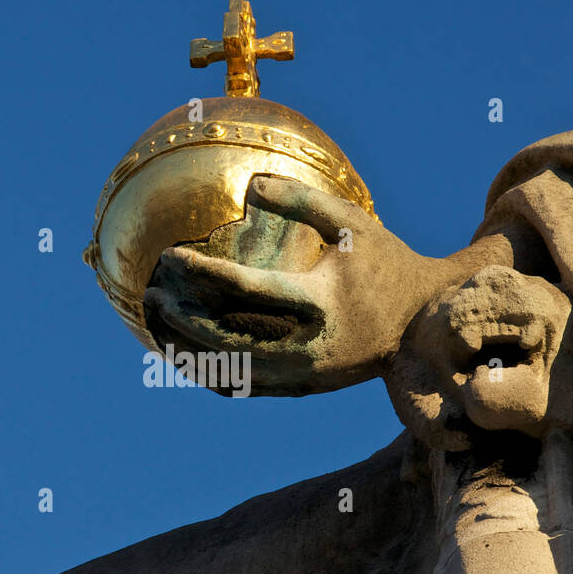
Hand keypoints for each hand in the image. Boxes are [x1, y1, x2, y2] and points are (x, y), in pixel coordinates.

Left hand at [143, 174, 430, 396]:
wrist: (421, 327)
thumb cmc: (385, 265)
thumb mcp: (353, 224)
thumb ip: (302, 201)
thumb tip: (249, 184)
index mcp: (321, 304)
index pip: (247, 290)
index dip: (203, 274)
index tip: (170, 257)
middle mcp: (308, 347)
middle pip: (227, 338)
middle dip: (182, 317)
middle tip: (151, 291)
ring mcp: (303, 375)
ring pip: (229, 370)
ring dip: (186, 349)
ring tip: (154, 320)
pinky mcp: (300, 389)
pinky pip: (242, 386)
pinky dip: (208, 371)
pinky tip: (182, 350)